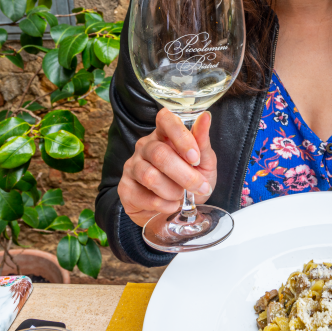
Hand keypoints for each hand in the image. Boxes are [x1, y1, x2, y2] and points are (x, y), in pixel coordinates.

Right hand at [118, 109, 216, 227]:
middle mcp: (144, 146)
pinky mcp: (125, 188)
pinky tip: (170, 205)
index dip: (180, 136)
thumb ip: (202, 142)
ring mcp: (132, 166)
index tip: (195, 157)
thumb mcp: (203, 163)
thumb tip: (205, 117)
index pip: (164, 119)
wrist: (174, 213)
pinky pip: (143, 196)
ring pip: (150, 176)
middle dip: (184, 174)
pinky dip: (163, 204)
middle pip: (159, 153)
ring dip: (173, 191)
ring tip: (182, 196)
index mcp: (164, 134)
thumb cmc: (189, 182)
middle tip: (199, 186)